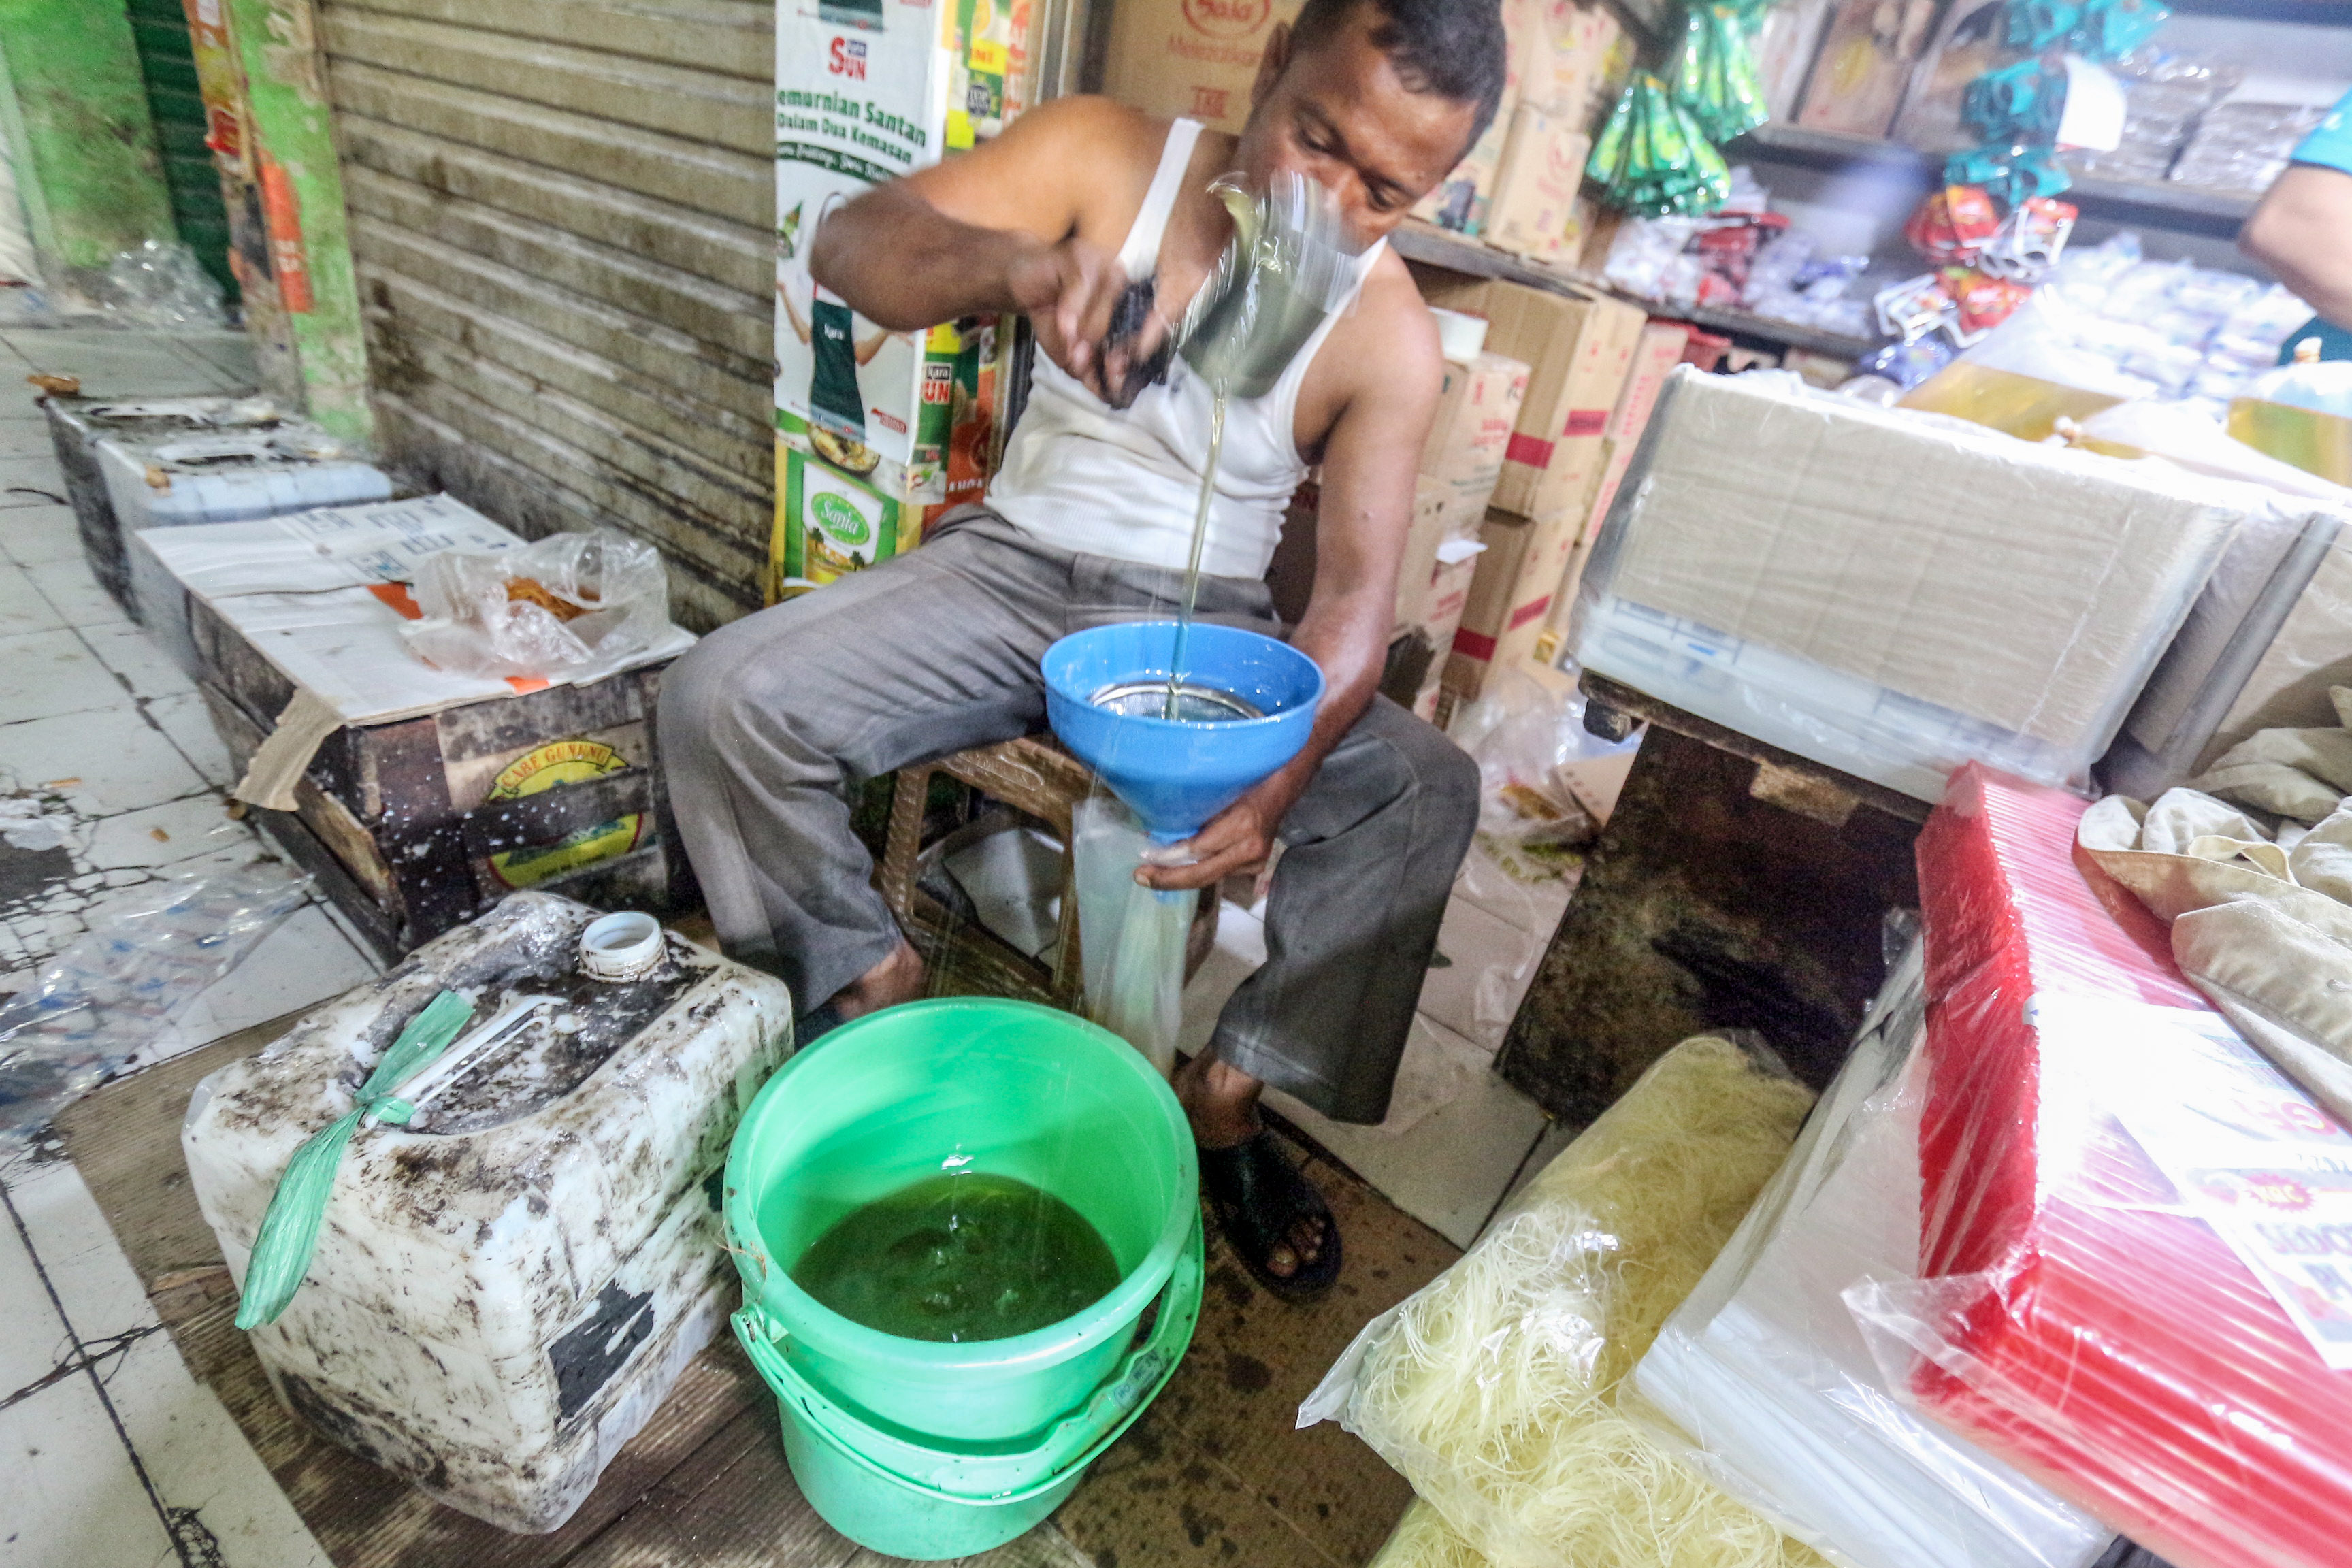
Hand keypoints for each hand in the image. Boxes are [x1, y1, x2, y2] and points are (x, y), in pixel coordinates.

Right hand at [1006, 235, 1145, 400]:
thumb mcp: (1068, 348)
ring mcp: (1103, 265)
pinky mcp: (1080, 255)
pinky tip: (1063, 326)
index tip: (1114, 378)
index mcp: (1127, 305)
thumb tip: (1102, 392)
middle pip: (1122, 323)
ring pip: (1104, 308)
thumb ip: (1086, 368)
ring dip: (1085, 333)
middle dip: (1101, 349)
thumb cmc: (1050, 313)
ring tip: (1070, 347)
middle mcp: (1122, 283)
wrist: (1020, 280)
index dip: (1128, 357)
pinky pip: (1080, 288)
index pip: (1136, 333)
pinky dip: (1071, 311)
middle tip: (1081, 363)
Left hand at [1136, 775, 1299, 892]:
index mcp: (1243, 825)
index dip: (1170, 857)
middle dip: (1169, 878)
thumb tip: (1163, 828)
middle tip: (1141, 877)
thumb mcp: (1223, 788)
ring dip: (1181, 876)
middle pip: (1203, 872)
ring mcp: (1256, 860)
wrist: (1288, 784)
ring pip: (1211, 875)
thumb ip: (1200, 811)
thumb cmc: (1252, 777)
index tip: (1145, 857)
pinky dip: (1199, 870)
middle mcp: (1250, 848)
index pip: (1199, 849)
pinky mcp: (1256, 865)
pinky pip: (1220, 871)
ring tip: (1153, 875)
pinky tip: (1179, 869)